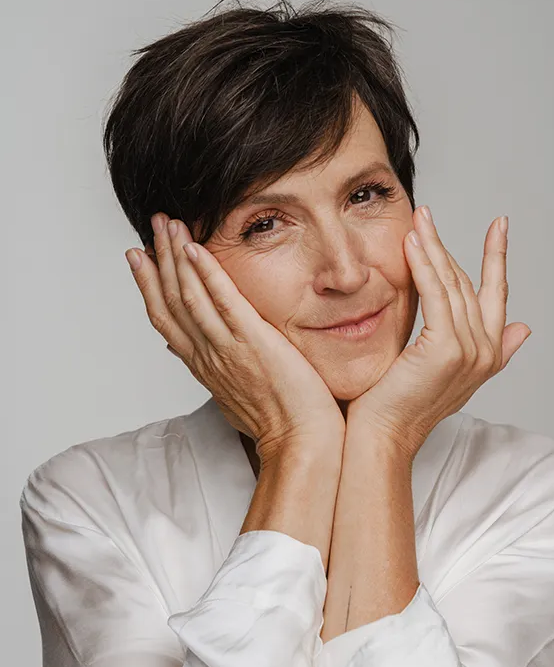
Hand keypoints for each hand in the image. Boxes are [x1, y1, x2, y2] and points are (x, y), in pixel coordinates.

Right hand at [126, 213, 345, 465]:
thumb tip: (184, 354)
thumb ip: (210, 370)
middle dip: (158, 258)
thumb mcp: (232, 396)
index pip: (166, 319)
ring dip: (175, 256)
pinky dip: (206, 274)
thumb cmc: (278, 423)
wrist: (300, 444)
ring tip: (167, 223)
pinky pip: (223, 302)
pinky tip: (195, 248)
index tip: (139, 257)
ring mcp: (227, 348)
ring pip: (189, 295)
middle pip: (171, 300)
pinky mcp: (253, 342)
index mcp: (203, 365)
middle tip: (151, 224)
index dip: (149, 285)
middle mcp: (207, 355)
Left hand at [347, 205, 530, 457]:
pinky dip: (424, 266)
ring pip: (451, 284)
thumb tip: (525, 328)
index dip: (497, 258)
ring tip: (417, 219)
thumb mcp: (448, 373)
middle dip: (445, 245)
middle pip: (467, 283)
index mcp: (489, 355)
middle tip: (425, 214)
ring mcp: (469, 350)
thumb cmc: (399, 406)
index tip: (499, 226)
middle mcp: (485, 352)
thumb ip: (487, 347)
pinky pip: (435, 295)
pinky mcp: (445, 348)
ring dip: (432, 247)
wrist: (382, 436)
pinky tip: (412, 243)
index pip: (497, 295)